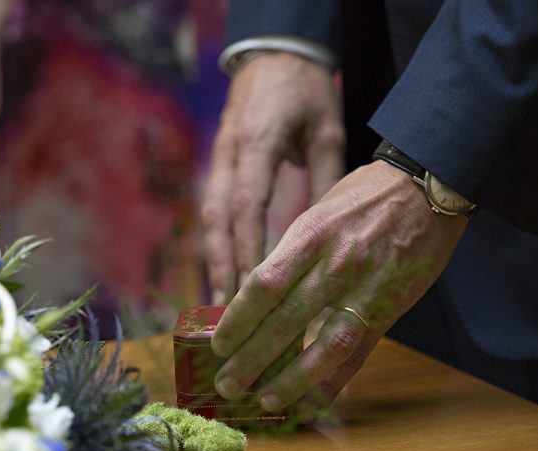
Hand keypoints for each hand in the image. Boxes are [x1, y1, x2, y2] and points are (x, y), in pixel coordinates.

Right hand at [202, 51, 344, 303]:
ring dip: (214, 261)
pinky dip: (218, 244)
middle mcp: (229, 152)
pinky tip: (224, 274)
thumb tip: (328, 236)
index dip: (246, 247)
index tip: (253, 286)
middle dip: (222, 265)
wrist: (273, 54)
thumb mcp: (327, 130)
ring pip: (209, 218)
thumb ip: (326, 179)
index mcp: (257, 140)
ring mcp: (219, 158)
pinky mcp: (218, 165)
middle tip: (229, 310)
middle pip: (218, 218)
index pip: (246, 204)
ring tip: (222, 304)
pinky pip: (214, 211)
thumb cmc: (305, 91)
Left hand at [211, 161, 466, 420]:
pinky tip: (310, 402)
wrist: (429, 188)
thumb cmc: (366, 196)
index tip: (218, 345)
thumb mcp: (320, 211)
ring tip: (265, 400)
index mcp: (310, 234)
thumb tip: (254, 295)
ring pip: (323, 346)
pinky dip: (333, 382)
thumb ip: (292, 252)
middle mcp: (334, 264)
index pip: (262, 286)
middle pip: (285, 321)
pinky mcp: (389, 309)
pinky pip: (358, 354)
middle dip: (251, 359)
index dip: (237, 321)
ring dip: (291, 379)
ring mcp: (365, 290)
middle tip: (227, 385)